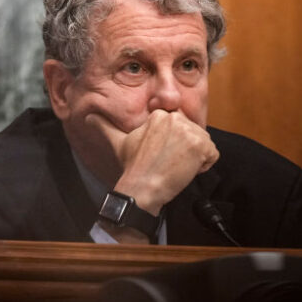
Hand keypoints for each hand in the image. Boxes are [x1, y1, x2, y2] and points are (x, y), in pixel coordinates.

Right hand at [86, 110, 218, 215]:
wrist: (143, 186)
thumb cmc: (132, 166)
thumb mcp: (118, 141)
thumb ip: (104, 126)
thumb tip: (88, 117)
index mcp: (159, 115)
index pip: (180, 126)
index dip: (174, 143)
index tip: (161, 154)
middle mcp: (175, 119)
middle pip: (194, 133)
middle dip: (186, 149)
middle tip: (167, 162)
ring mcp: (189, 131)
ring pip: (204, 143)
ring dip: (195, 158)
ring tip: (176, 166)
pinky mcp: (201, 146)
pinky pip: (213, 154)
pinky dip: (204, 166)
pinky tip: (185, 170)